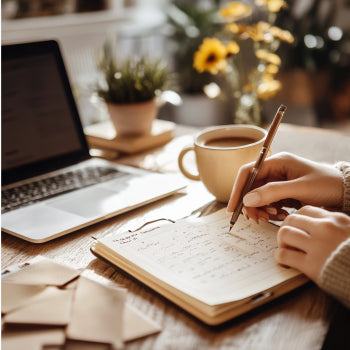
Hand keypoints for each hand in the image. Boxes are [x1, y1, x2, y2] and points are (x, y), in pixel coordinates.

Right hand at [227, 152, 343, 221]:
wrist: (346, 193)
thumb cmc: (326, 185)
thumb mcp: (300, 188)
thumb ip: (272, 192)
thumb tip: (247, 199)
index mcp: (277, 162)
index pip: (248, 172)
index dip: (237, 188)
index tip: (233, 207)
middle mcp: (275, 170)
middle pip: (251, 187)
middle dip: (251, 204)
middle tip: (257, 219)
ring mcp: (279, 182)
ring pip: (258, 197)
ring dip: (261, 209)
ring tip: (273, 218)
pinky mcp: (283, 193)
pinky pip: (268, 203)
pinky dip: (271, 211)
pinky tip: (282, 216)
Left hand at [274, 206, 349, 281]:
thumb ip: (337, 227)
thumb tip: (319, 225)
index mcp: (337, 220)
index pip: (305, 210)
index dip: (296, 219)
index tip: (295, 227)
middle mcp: (326, 229)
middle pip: (291, 219)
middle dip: (285, 228)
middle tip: (286, 239)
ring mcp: (318, 246)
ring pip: (285, 233)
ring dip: (281, 241)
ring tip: (285, 249)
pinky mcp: (312, 265)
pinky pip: (285, 255)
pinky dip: (279, 256)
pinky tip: (283, 260)